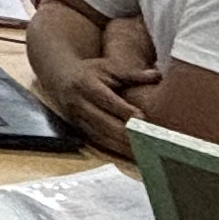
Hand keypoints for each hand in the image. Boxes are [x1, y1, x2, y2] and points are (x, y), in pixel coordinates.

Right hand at [27, 33, 162, 156]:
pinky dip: (115, 148)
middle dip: (126, 132)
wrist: (62, 80)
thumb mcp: (108, 67)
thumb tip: (156, 75)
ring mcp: (78, 119)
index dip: (123, 109)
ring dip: (121, 144)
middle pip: (104, 122)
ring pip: (102, 135)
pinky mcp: (80, 130)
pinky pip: (99, 142)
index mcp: (86, 85)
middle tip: (148, 138)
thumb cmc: (90, 73)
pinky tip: (130, 152)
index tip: (141, 117)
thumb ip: (132, 73)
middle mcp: (79, 103)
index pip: (107, 100)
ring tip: (143, 149)